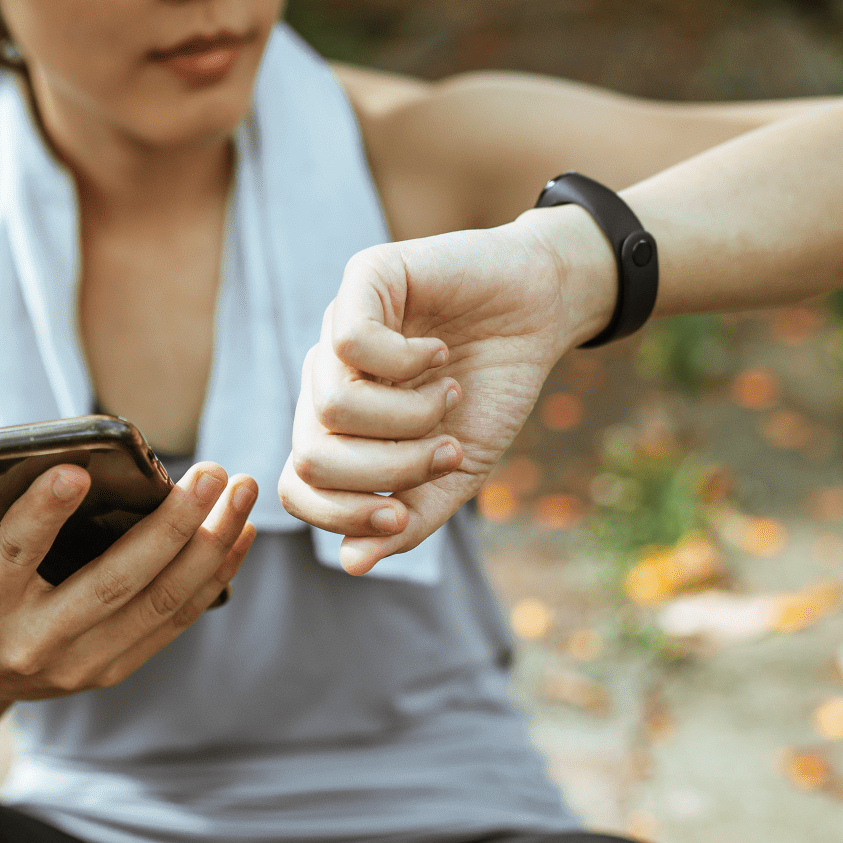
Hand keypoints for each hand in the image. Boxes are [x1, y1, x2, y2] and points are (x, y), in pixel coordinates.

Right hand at [0, 463, 256, 703]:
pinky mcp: (113, 669)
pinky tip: (238, 532)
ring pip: (157, 604)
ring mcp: (79, 665)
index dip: (42, 515)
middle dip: (167, 527)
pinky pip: (173, 621)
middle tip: (209, 472)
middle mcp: (32, 646)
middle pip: (111, 584)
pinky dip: (212, 576)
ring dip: (207, 547)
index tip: (77, 469)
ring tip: (238, 492)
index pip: (14, 558)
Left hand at [280, 207, 615, 573]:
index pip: (298, 487)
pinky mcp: (364, 279)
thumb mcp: (456, 472)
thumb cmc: (492, 390)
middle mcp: (326, 378)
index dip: (342, 514)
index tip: (402, 512)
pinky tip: (440, 353)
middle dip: (389, 469)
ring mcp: (337, 328)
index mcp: (337, 427)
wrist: (543, 311)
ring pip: (332, 406)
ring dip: (407, 417)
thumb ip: (410, 519)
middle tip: (444, 449)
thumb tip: (351, 563)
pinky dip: (407, 364)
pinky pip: (351, 343)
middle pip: (312, 455)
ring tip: (448, 395)